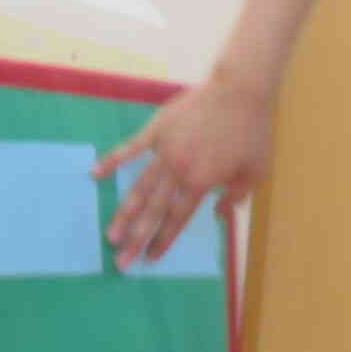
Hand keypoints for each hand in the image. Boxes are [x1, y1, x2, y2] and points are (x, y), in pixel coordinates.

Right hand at [97, 74, 272, 264]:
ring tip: (110, 234)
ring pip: (138, 186)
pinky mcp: (156, 129)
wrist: (240, 89)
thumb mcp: (254, 171)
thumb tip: (219, 216)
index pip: (177, 219)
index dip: (163, 240)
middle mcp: (177, 169)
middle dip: (136, 238)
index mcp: (200, 182)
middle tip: (120, 262)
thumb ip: (235, 197)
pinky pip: (130, 148)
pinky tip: (95, 174)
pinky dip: (112, 160)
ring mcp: (163, 148)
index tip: (150, 259)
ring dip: (124, 212)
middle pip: (152, 210)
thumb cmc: (252, 131)